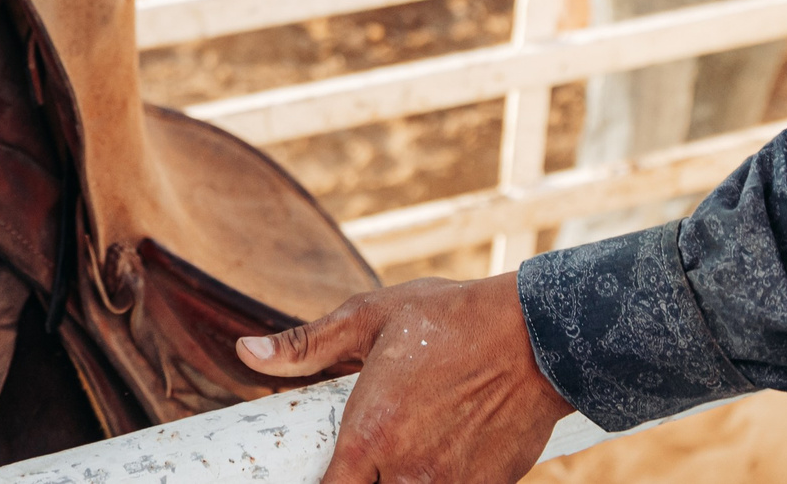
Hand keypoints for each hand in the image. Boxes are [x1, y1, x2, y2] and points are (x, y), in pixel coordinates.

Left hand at [237, 274, 571, 483]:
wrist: (539, 336)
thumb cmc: (450, 319)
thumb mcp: (370, 318)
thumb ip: (306, 345)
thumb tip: (246, 351)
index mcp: (369, 434)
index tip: (320, 473)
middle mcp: (407, 472)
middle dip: (359, 483)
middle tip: (358, 462)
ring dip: (396, 483)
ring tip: (399, 454)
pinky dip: (437, 483)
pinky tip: (437, 456)